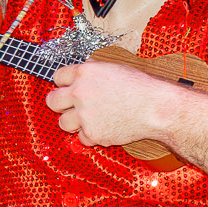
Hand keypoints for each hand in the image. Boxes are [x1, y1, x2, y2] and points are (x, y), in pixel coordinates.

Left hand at [46, 59, 175, 149]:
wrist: (155, 108)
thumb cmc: (140, 87)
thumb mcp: (114, 68)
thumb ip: (93, 71)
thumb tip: (81, 74)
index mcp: (85, 72)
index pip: (58, 77)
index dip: (64, 83)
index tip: (70, 88)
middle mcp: (80, 93)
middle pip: (52, 101)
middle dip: (60, 103)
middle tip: (71, 106)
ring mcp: (85, 115)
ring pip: (63, 123)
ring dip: (73, 122)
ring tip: (88, 119)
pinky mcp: (93, 133)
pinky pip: (82, 138)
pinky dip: (91, 135)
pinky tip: (104, 127)